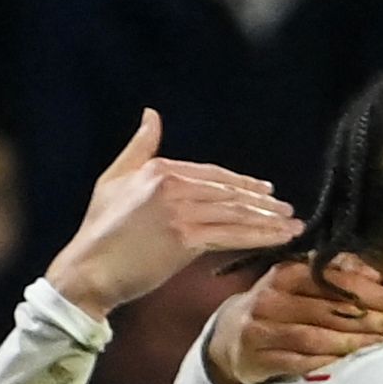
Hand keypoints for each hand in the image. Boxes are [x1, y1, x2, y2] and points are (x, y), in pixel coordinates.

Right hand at [42, 108, 304, 316]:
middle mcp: (172, 186)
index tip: (265, 190)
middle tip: (287, 209)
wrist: (89, 269)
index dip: (242, 183)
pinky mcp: (187, 240)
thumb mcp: (115, 178)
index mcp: (158, 169)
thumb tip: (151, 115)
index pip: (213, 174)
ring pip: (235, 214)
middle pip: (229, 193)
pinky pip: (232, 236)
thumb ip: (139, 148)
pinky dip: (260, 237)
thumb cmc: (100, 229)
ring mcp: (181, 212)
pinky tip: (279, 239)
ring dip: (269, 220)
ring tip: (293, 225)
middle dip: (263, 202)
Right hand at [207, 250, 382, 383]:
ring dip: (356, 342)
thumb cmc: (278, 308)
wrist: (230, 338)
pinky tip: (353, 365)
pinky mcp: (259, 358)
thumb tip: (374, 274)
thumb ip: (336, 272)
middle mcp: (272, 298)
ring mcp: (263, 329)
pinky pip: (300, 361)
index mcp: (286, 274)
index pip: (334, 280)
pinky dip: (329, 363)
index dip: (372, 292)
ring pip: (317, 336)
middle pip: (331, 309)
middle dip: (375, 319)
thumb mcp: (299, 283)